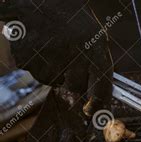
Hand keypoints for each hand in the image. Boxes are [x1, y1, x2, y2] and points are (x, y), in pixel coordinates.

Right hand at [0, 0, 112, 115]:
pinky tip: (41, 45)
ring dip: (55, 70)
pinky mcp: (30, 57)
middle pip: (76, 86)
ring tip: (54, 46)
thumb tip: (102, 101)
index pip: (102, 86)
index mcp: (96, 48)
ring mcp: (51, 56)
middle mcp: (75, 53)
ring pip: (55, 80)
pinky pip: (38, 72)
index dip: (98, 104)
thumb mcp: (94, 37)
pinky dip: (39, 64)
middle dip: (73, 79)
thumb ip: (98, 65)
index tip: (93, 113)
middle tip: (69, 58)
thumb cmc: (73, 20)